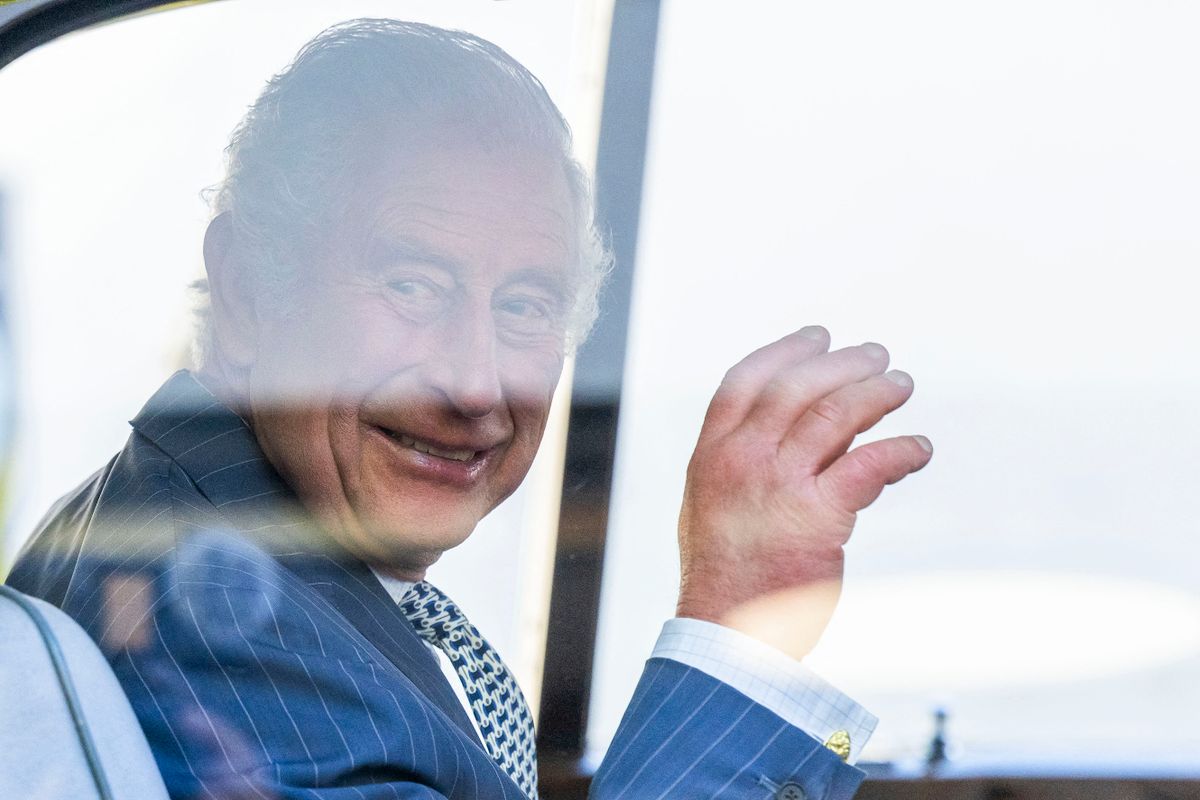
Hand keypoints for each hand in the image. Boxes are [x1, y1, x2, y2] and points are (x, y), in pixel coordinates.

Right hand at [675, 325, 931, 657]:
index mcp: (710, 455)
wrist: (725, 633)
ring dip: (876, 393)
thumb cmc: (724, 576)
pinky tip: (919, 450)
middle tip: (877, 355)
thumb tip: (790, 435)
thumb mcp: (708, 507)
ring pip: (836, 414)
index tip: (818, 336)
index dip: (785, 351)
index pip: (745, 382)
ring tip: (902, 386)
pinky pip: (869, 465)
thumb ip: (737, 466)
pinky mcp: (818, 515)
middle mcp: (741, 459)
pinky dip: (901, 451)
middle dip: (841, 363)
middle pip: (796, 387)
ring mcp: (777, 484)